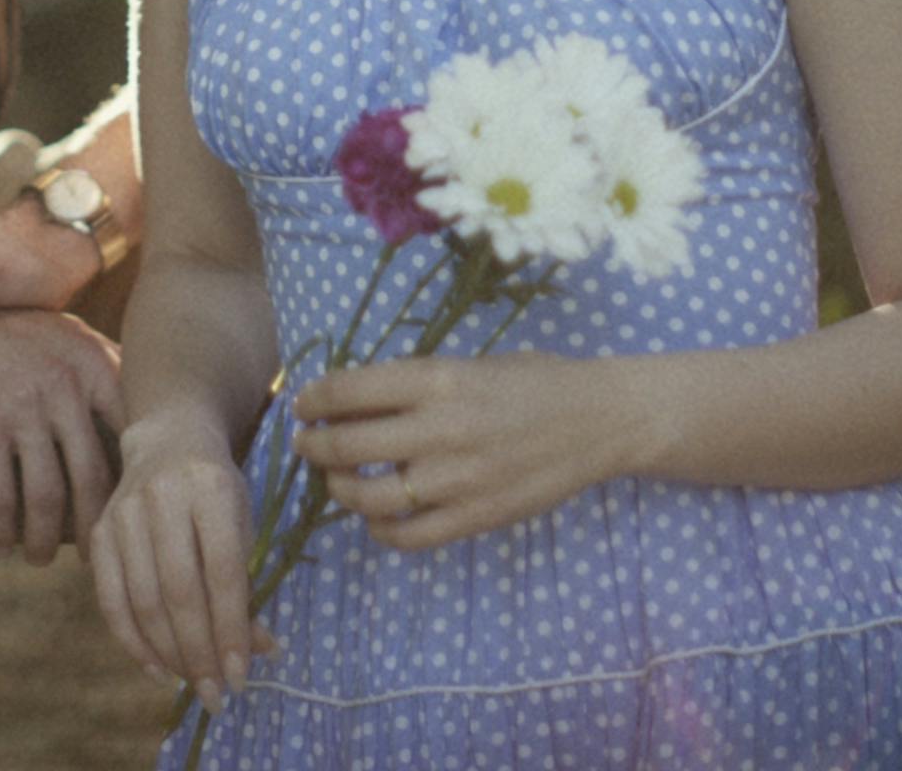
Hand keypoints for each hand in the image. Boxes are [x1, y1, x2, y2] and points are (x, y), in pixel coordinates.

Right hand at [0, 308, 122, 563]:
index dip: (137, 482)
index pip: (133, 434)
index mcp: (95, 366)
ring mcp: (25, 406)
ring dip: (45, 539)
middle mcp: (66, 387)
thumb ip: (107, 367)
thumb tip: (146, 408)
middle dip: (94, 527)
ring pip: (48, 495)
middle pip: (93, 476)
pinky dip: (0, 529)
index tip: (136, 515)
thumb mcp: (68, 335)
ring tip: (41, 558)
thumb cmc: (13, 328)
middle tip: (92, 558)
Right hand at [90, 415, 274, 715]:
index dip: (232, 628)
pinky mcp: (98, 531)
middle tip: (218, 696)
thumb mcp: (242, 523)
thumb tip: (261, 651)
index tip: (242, 677)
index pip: (222, 570)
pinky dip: (133, 643)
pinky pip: (111, 599)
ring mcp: (123, 513)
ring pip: (143, 600)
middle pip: (179, 590)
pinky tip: (158, 670)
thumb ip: (248, 584)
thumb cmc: (216, 489)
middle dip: (200, 652)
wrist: (167, 439)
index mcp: (211, 487)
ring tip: (195, 685)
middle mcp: (163, 496)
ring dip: (170, 655)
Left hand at [292, 353, 648, 552]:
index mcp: (437, 378)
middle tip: (305, 444)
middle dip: (313, 447)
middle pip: (347, 446)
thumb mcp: (467, 364)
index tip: (303, 406)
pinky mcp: (477, 517)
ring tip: (336, 482)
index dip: (313, 401)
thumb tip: (349, 400)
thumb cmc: (531, 381)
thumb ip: (413, 384)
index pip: (348, 391)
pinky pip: (409, 536)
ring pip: (368, 497)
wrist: (599, 420)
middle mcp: (442, 429)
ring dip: (339, 490)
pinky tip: (375, 518)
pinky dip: (380, 530)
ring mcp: (459, 479)